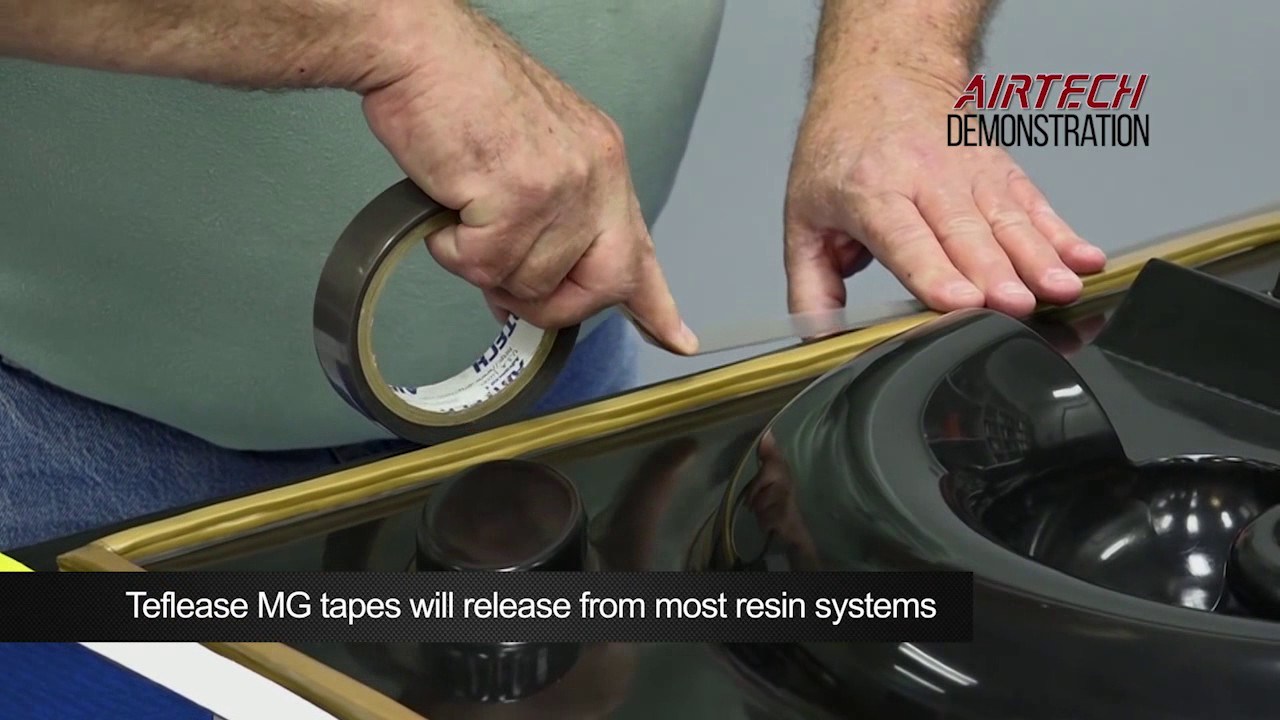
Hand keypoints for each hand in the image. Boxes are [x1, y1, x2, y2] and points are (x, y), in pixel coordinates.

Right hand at [360, 3, 696, 353]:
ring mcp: (562, 188)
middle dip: (553, 306)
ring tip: (464, 210)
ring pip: (530, 282)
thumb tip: (516, 292)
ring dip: (483, 264)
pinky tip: (450, 203)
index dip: (657, 305)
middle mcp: (596, 175)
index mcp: (602, 163)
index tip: (678, 340)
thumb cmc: (460, 93)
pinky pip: (483, 265)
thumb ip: (542, 223)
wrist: (421, 50)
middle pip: (600, 286)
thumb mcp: (529, 154)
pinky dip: (453, 248)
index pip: (638, 247)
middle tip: (508, 291)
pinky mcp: (519, 198)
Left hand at [784, 70, 1107, 316]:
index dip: (935, 272)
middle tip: (1016, 308)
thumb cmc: (842, 147)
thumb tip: (819, 338)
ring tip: (1060, 290)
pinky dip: (1063, 233)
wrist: (882, 73)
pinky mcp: (1000, 171)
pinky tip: (1085, 259)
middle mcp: (925, 179)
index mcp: (871, 191)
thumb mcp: (803, 215)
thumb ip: (810, 284)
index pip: (906, 238)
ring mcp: (969, 173)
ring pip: (1008, 220)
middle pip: (966, 233)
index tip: (960, 302)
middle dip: (995, 274)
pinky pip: (1035, 205)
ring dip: (1039, 259)